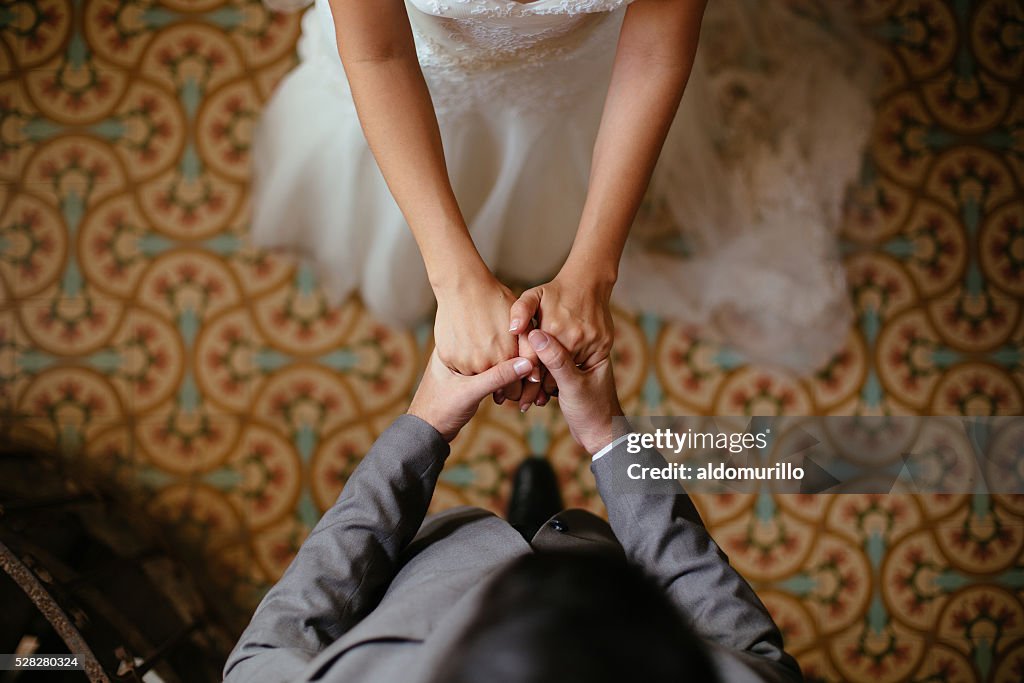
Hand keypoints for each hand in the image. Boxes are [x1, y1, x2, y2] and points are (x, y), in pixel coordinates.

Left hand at [408, 349, 533, 441]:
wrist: (427, 430)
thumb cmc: (440, 409)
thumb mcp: (469, 392)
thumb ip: (497, 378)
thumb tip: (528, 364)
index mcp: (456, 341)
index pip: (492, 329)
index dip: (515, 338)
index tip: (534, 351)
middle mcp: (465, 344)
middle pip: (502, 340)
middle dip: (521, 354)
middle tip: (535, 371)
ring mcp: (472, 357)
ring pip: (503, 354)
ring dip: (517, 366)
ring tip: (530, 380)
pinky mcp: (477, 371)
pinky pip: (499, 367)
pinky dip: (511, 374)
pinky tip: (520, 385)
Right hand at [434, 271, 539, 400]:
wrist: (463, 286)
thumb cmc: (495, 300)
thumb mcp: (520, 323)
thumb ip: (529, 349)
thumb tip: (532, 373)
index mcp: (507, 356)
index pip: (518, 386)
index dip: (521, 385)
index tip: (520, 380)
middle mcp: (487, 363)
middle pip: (499, 388)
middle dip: (504, 386)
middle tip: (503, 372)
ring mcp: (465, 361)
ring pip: (478, 380)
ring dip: (482, 374)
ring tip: (483, 356)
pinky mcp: (448, 357)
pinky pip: (459, 369)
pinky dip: (464, 364)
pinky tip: (468, 349)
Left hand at [509, 272, 613, 392]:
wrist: (591, 282)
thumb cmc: (558, 291)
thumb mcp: (536, 296)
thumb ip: (521, 311)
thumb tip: (513, 330)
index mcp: (552, 327)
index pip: (533, 361)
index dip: (524, 378)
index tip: (514, 392)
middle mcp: (572, 336)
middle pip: (549, 371)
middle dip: (535, 389)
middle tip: (523, 404)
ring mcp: (591, 341)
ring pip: (567, 373)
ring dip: (553, 387)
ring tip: (539, 399)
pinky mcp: (604, 345)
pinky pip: (583, 368)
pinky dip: (571, 377)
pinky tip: (559, 387)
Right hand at [527, 329, 623, 454]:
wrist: (601, 437)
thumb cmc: (594, 412)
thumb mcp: (573, 385)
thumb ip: (556, 360)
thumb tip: (535, 334)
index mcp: (591, 345)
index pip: (560, 328)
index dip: (537, 330)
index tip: (518, 335)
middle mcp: (582, 350)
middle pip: (550, 340)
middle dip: (532, 352)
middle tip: (517, 365)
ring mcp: (573, 363)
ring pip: (545, 356)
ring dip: (531, 367)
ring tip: (520, 381)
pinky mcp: (565, 376)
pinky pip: (546, 369)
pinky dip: (536, 377)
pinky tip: (526, 387)